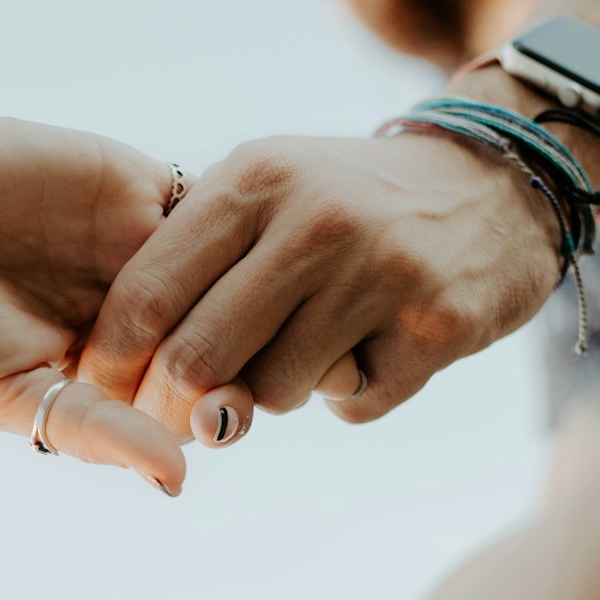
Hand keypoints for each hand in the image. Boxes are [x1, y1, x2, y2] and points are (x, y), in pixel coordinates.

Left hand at [78, 129, 561, 430]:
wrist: (496, 185)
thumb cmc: (349, 205)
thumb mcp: (269, 193)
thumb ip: (198, 270)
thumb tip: (138, 384)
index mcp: (254, 180)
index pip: (147, 291)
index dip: (113, 361)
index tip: (102, 395)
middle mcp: (314, 221)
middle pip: (198, 358)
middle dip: (177, 407)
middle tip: (183, 420)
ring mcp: (380, 272)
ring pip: (271, 394)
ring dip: (276, 393)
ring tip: (312, 345)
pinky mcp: (436, 325)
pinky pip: (351, 406)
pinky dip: (351, 394)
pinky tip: (376, 344)